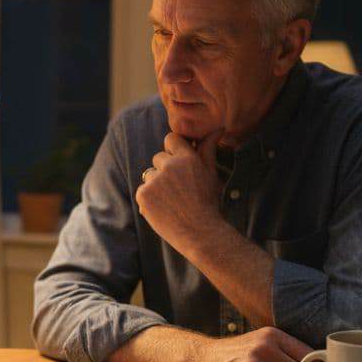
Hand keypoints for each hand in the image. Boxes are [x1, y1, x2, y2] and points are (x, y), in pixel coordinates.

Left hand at [135, 129, 224, 252]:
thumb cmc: (209, 202)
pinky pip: (142, 190)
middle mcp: (169, 166)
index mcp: (187, 157)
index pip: (170, 139)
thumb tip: (218, 128)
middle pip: (158, 157)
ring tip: (173, 201)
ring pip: (150, 174)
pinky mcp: (143, 195)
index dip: (174, 150)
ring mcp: (154, 180)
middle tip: (180, 189)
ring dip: (157, 184)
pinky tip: (164, 209)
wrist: (200, 233)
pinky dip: (150, 199)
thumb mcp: (211, 173)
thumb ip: (208, 149)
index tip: (179, 163)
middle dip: (166, 169)